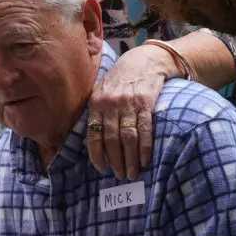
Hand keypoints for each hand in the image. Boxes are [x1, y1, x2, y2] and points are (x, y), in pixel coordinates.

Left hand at [86, 43, 178, 180]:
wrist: (144, 60)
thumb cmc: (120, 79)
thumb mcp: (102, 92)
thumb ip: (96, 114)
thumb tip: (88, 142)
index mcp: (96, 103)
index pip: (93, 133)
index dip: (96, 154)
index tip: (101, 168)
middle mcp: (111, 104)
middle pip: (112, 139)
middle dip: (116, 161)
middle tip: (120, 175)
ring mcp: (129, 103)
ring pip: (128, 137)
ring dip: (131, 158)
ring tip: (133, 173)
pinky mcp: (147, 102)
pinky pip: (145, 129)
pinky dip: (145, 147)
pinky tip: (146, 159)